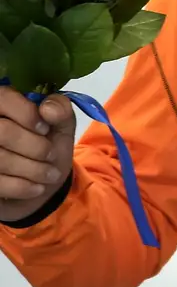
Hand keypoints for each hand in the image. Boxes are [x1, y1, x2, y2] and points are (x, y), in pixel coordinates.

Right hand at [0, 87, 74, 224]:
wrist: (39, 183)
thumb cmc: (47, 147)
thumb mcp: (61, 126)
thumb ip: (61, 110)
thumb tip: (48, 108)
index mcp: (2, 105)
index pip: (3, 98)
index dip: (27, 114)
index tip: (46, 129)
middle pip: (3, 132)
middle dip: (36, 147)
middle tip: (52, 155)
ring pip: (1, 159)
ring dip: (34, 170)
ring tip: (51, 174)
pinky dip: (23, 187)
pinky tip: (37, 187)